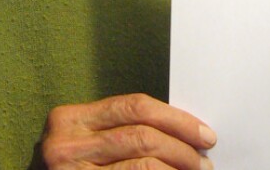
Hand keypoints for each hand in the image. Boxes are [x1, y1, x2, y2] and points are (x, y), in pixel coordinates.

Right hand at [40, 93, 215, 168]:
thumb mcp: (86, 145)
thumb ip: (119, 132)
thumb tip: (179, 132)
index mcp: (69, 119)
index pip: (133, 107)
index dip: (175, 119)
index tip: (202, 133)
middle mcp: (65, 143)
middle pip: (141, 133)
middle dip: (182, 145)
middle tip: (204, 160)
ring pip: (143, 163)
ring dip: (179, 168)